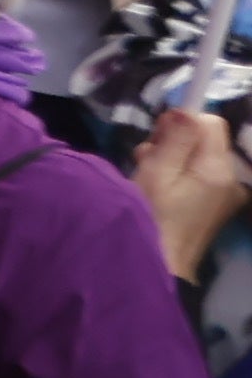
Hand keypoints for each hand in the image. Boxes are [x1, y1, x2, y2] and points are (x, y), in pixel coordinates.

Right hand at [141, 106, 246, 279]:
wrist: (161, 266)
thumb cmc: (153, 218)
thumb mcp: (156, 173)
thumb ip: (175, 140)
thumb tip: (187, 110)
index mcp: (219, 169)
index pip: (210, 123)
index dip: (182, 122)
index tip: (157, 135)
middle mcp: (231, 178)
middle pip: (205, 138)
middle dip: (174, 141)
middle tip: (147, 158)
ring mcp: (226, 192)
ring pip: (199, 155)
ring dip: (172, 157)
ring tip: (149, 175)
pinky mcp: (216, 203)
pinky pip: (200, 173)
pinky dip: (179, 173)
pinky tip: (160, 187)